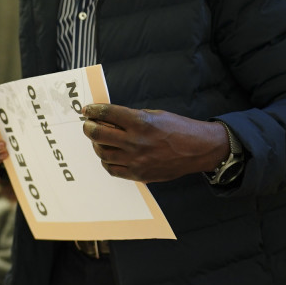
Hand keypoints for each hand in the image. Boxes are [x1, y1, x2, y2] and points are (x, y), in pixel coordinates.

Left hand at [80, 103, 227, 182]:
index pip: (107, 113)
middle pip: (98, 134)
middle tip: (88, 125)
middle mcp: (135, 141)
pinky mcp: (139, 174)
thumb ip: (131, 117)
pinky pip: (112, 169)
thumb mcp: (155, 115)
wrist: (197, 149)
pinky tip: (108, 155)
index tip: (88, 110)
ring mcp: (136, 160)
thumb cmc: (178, 129)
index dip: (93, 110)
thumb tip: (108, 118)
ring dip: (96, 145)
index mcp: (140, 122)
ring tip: (99, 140)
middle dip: (88, 127)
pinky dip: (106, 162)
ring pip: (102, 153)